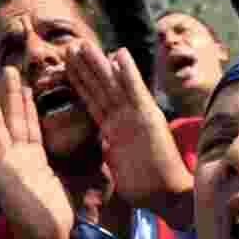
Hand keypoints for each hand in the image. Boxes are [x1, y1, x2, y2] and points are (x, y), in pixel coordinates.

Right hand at [0, 66, 73, 238]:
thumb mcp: (58, 186)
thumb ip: (55, 172)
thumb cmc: (52, 218)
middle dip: (6, 94)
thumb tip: (72, 168)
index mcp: (31, 160)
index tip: (26, 86)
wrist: (44, 238)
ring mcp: (5, 164)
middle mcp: (16, 158)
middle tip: (2, 69)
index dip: (27, 105)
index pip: (28, 126)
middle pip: (10, 119)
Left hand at [65, 42, 193, 215]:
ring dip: (97, 63)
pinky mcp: (148, 119)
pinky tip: (120, 53)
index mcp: (116, 130)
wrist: (170, 195)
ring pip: (111, 85)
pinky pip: (135, 92)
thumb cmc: (147, 187)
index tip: (68, 67)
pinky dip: (128, 72)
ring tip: (84, 43)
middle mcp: (126, 118)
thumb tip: (105, 147)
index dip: (81, 84)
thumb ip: (112, 153)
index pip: (94, 102)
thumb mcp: (121, 166)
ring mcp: (136, 117)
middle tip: (71, 45)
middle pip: (100, 89)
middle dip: (85, 67)